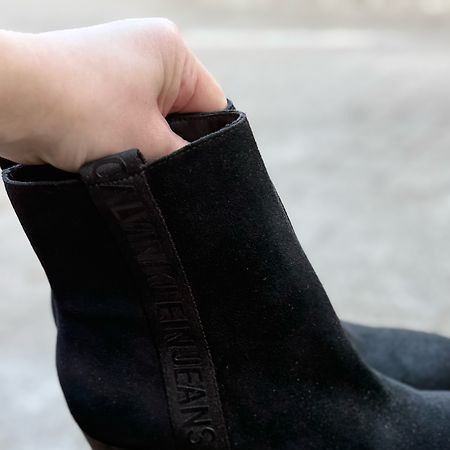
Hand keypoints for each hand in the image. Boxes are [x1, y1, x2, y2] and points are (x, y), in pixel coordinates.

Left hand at [0, 19, 226, 170]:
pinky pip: (122, 129)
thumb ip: (183, 163)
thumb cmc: (82, 109)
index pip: (214, 108)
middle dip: (174, 152)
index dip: (212, 149)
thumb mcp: (150, 143)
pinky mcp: (89, 92)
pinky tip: (115, 167)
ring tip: (136, 173)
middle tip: (168, 180)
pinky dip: (121, 150)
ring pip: (150, 129)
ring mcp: (115, 72)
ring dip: (145, 154)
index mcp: (172, 51)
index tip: (204, 181)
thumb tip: (199, 184)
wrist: (11, 100)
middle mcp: (145, 54)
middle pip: (182, 120)